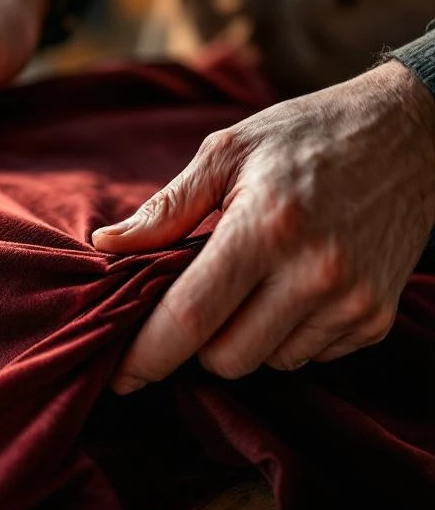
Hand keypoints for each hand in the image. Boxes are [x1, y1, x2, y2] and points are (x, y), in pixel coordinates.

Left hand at [93, 61, 434, 393]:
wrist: (414, 134)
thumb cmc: (306, 135)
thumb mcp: (228, 152)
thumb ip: (166, 207)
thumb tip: (106, 246)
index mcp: (264, 227)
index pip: (189, 317)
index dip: (146, 355)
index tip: (118, 375)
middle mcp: (313, 272)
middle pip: (224, 358)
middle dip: (195, 343)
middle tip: (197, 299)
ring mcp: (351, 300)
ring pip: (266, 363)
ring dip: (243, 338)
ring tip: (253, 282)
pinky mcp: (375, 317)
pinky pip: (307, 356)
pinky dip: (286, 336)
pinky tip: (292, 289)